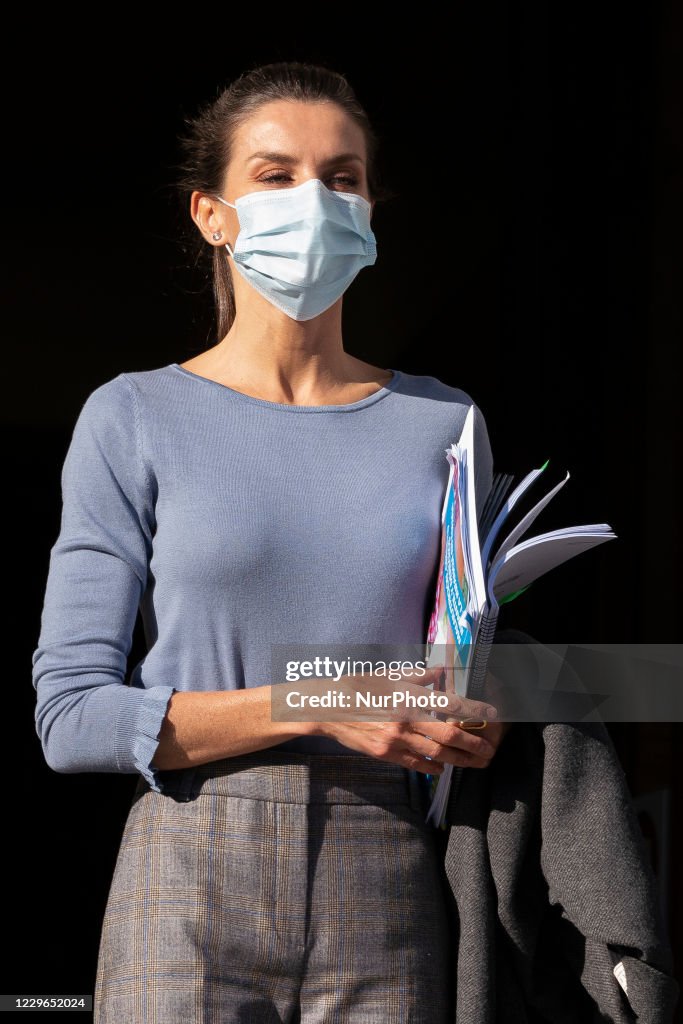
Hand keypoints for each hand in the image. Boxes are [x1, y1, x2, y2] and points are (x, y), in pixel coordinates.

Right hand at [304, 666, 502, 774]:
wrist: (328, 709)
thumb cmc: (359, 687)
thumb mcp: (388, 674)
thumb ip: (417, 675)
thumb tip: (441, 672)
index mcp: (407, 695)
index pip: (448, 703)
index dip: (473, 710)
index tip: (491, 714)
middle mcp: (404, 719)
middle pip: (448, 734)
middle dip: (473, 743)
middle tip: (489, 749)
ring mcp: (394, 739)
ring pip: (436, 753)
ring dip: (459, 759)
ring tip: (474, 762)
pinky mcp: (385, 754)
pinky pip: (416, 764)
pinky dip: (433, 767)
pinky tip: (443, 768)